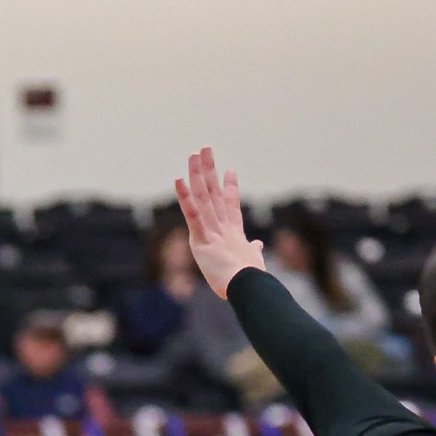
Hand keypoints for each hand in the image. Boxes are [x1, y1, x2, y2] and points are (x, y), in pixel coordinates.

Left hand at [173, 147, 266, 298]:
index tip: (229, 169)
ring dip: (198, 174)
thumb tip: (257, 245)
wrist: (248, 286)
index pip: (231, 204)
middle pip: (214, 192)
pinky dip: (184, 196)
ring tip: (194, 153)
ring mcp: (212, 229)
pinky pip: (191, 213)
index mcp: (234, 232)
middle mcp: (223, 225)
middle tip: (205, 149)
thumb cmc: (250, 279)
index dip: (230, 187)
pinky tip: (178, 179)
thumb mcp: (253, 261)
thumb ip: (253, 250)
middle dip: (209, 169)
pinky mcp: (202, 238)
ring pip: (203, 196)